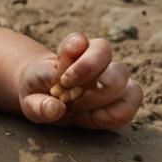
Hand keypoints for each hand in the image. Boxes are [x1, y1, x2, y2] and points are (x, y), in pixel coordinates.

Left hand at [19, 32, 141, 128]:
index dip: (79, 62)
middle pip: (111, 60)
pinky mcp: (123, 96)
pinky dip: (114, 115)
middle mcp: (97, 58)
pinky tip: (92, 119)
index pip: (81, 42)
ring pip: (126, 81)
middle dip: (90, 84)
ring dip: (102, 100)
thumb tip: (56, 109)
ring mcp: (113, 76)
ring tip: (80, 111)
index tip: (64, 80)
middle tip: (69, 99)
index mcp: (72, 50)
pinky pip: (131, 103)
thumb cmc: (39, 94)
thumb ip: (38, 105)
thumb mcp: (29, 101)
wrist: (48, 97)